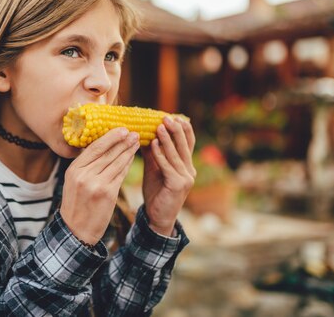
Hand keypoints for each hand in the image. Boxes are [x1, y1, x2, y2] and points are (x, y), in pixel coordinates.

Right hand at [60, 127, 139, 244]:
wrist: (77, 230)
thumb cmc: (77, 204)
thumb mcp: (74, 181)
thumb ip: (86, 165)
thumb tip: (103, 145)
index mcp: (74, 169)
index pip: (94, 148)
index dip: (110, 137)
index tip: (122, 129)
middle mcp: (84, 175)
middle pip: (107, 153)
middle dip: (122, 141)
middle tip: (134, 132)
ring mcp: (96, 184)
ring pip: (116, 162)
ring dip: (128, 150)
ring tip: (137, 141)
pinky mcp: (108, 194)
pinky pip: (121, 175)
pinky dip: (128, 164)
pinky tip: (133, 158)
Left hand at [141, 116, 195, 236]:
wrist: (157, 216)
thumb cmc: (156, 191)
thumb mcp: (155, 168)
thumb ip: (153, 152)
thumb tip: (143, 132)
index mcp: (186, 165)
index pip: (188, 142)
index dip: (183, 129)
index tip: (174, 116)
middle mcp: (190, 170)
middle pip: (184, 145)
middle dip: (176, 130)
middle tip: (166, 117)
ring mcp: (186, 178)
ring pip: (176, 154)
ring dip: (167, 139)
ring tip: (159, 127)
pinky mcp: (178, 185)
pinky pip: (168, 167)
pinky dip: (160, 155)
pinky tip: (153, 145)